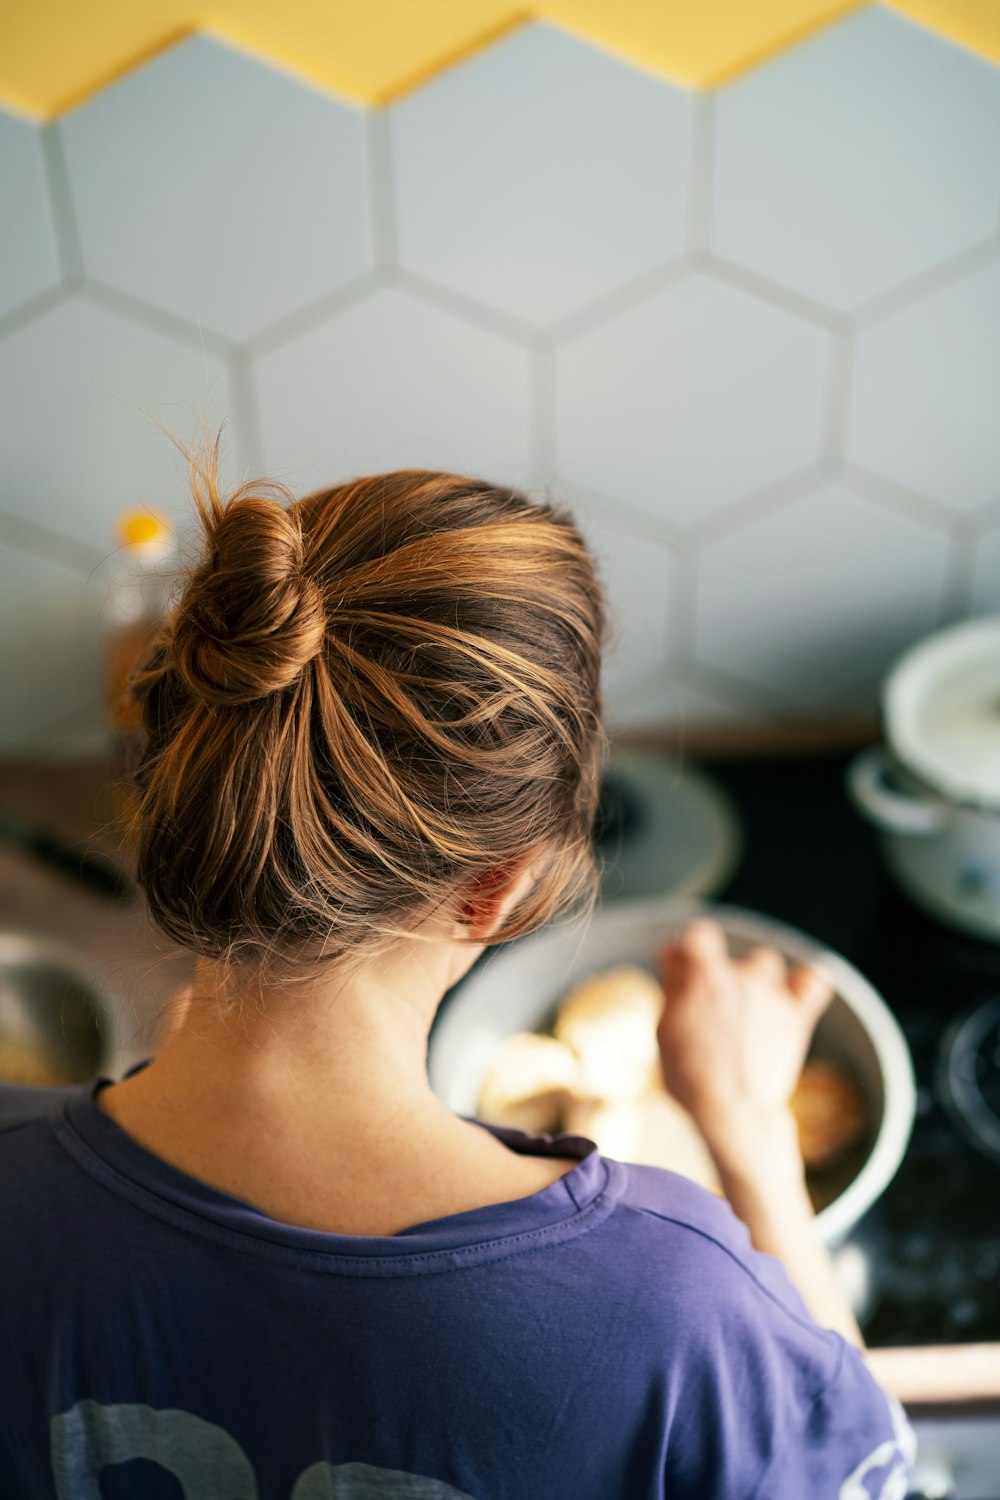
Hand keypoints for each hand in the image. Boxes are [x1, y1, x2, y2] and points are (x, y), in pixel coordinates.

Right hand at [656, 917, 834, 1156]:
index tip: (685, 968)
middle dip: (717, 976)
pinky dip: (805, 982)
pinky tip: (793, 992)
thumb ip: (672, 985)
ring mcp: (772, 994)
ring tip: (745, 1011)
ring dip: (755, 978)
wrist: (733, 1112)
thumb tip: (670, 952)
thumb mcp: (666, 1029)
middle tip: (710, 1013)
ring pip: (765, 963)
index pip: (698, 934)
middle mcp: (742, 977)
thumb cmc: (690, 1076)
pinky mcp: (797, 1015)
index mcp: (704, 976)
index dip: (690, 948)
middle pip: (729, 958)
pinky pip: (814, 980)